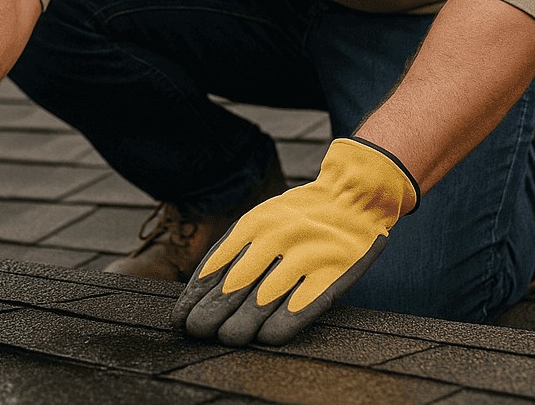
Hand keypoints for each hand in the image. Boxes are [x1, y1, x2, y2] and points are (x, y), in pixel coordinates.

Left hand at [171, 138, 417, 345]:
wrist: (353, 196)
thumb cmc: (300, 216)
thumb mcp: (262, 219)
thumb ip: (237, 249)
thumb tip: (202, 289)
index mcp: (254, 224)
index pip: (216, 265)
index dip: (196, 295)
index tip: (181, 317)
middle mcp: (277, 238)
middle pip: (236, 284)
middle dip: (212, 313)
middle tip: (197, 332)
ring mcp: (305, 255)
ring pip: (266, 298)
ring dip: (243, 323)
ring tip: (226, 338)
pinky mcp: (333, 272)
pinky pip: (303, 304)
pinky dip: (283, 324)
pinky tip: (267, 338)